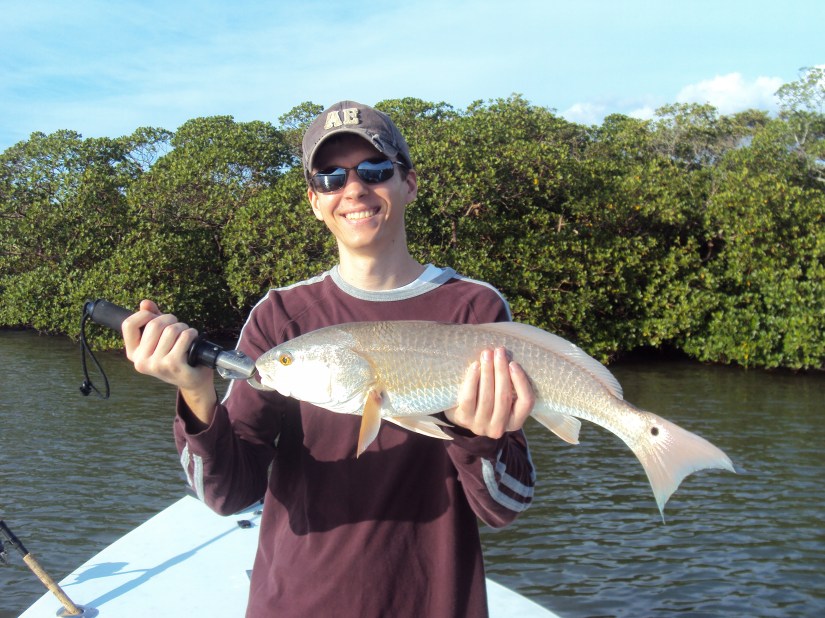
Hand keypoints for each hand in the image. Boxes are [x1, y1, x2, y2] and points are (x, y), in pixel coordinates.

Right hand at [122, 299, 215, 422]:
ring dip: (183, 327)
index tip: (156, 317)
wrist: (192, 380)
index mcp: (133, 353)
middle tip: (177, 326)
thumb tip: (145, 303)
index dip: (144, 315)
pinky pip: (183, 338)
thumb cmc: (175, 355)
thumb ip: (151, 319)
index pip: (128, 324)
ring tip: (185, 334)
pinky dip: (191, 334)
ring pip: (171, 330)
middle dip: (170, 319)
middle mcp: (141, 361)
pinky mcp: (174, 366)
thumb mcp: (160, 337)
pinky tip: (193, 339)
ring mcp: (157, 365)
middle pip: (154, 324)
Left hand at [446, 347, 534, 438]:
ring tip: (487, 354)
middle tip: (499, 351)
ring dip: (488, 372)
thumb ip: (509, 384)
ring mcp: (480, 425)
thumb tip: (508, 357)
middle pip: (504, 397)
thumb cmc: (488, 399)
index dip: (521, 382)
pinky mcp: (464, 419)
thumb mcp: (502, 397)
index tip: (514, 363)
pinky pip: (469, 397)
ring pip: (487, 396)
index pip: (526, 402)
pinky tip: (475, 366)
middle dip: (502, 371)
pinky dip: (473, 379)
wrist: (461, 413)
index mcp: (515, 422)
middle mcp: (499, 427)